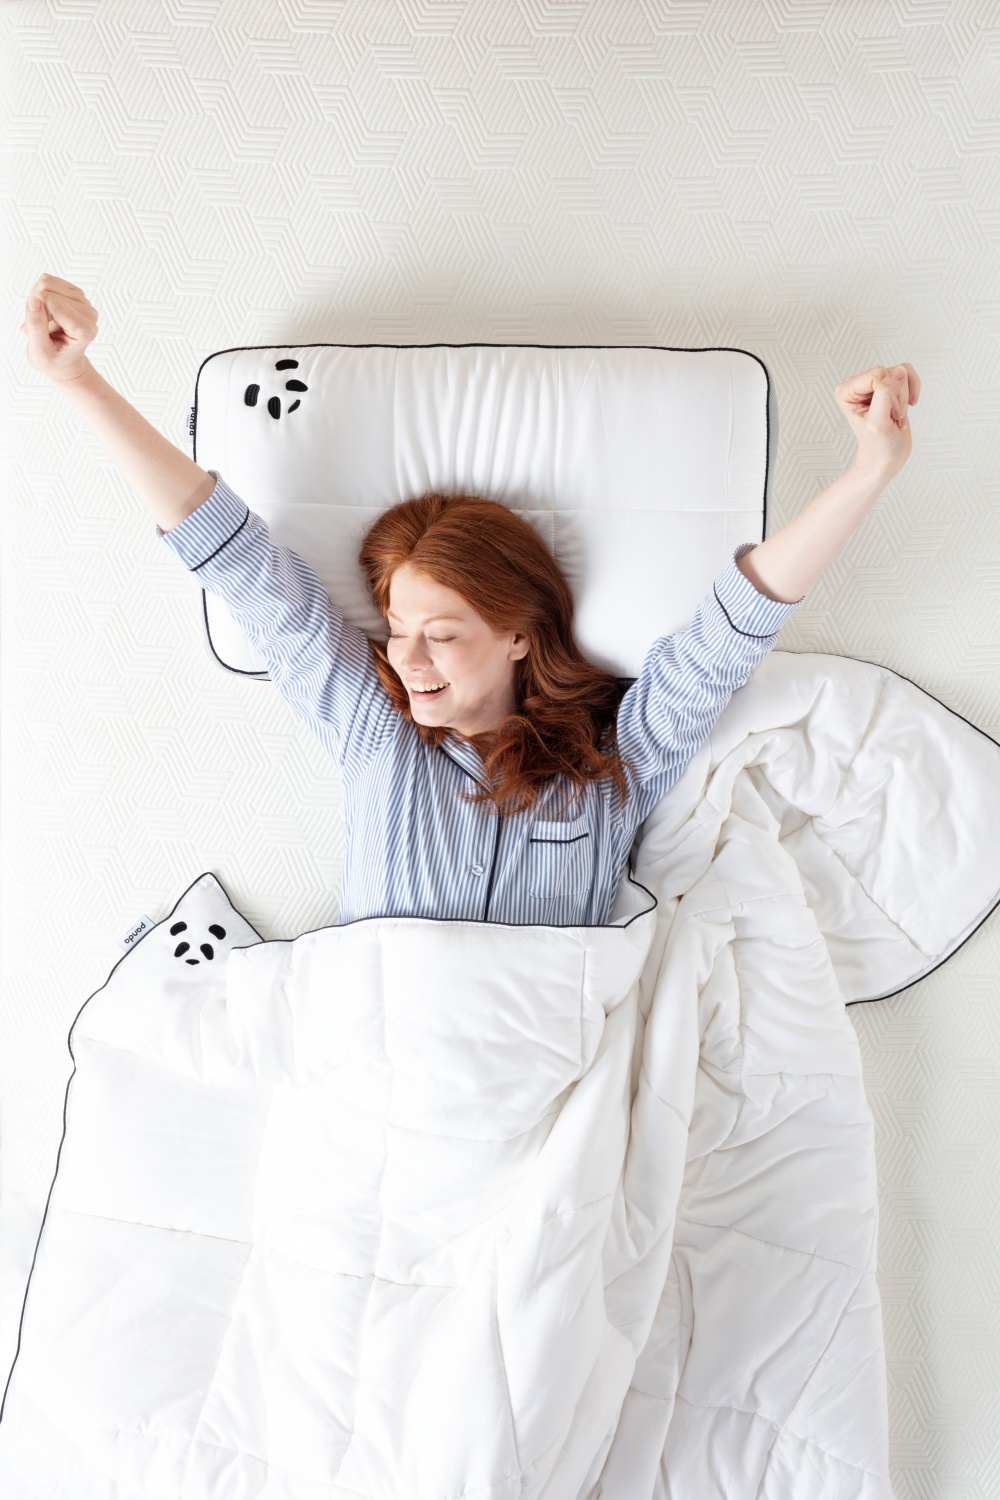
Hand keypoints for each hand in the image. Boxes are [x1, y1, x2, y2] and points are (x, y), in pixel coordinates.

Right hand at [21, 274, 98, 381]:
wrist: (63, 361)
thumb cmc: (52, 359)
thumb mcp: (39, 351)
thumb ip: (36, 326)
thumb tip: (33, 299)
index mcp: (85, 329)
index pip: (51, 302)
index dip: (37, 313)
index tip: (41, 331)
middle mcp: (89, 312)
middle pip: (48, 289)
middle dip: (37, 306)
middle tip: (41, 327)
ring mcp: (83, 301)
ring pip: (47, 282)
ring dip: (38, 300)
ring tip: (44, 320)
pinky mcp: (75, 293)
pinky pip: (48, 281)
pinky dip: (40, 295)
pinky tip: (46, 312)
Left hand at [835, 363, 919, 480]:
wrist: (886, 458)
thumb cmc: (878, 446)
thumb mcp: (879, 422)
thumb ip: (885, 394)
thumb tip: (899, 371)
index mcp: (846, 391)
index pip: (877, 375)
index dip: (888, 395)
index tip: (886, 416)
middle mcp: (857, 384)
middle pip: (889, 372)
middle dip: (897, 397)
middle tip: (891, 418)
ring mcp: (874, 384)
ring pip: (901, 372)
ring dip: (904, 397)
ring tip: (896, 416)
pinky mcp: (890, 386)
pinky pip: (908, 373)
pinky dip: (913, 389)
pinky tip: (909, 405)